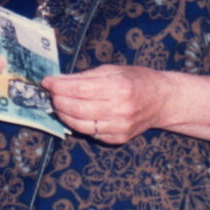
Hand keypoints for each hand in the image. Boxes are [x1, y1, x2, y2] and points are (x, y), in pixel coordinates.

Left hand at [43, 65, 168, 143]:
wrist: (162, 100)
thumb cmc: (138, 80)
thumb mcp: (113, 70)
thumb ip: (85, 76)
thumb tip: (59, 80)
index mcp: (119, 87)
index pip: (79, 89)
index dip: (59, 86)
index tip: (47, 82)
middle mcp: (120, 109)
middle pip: (76, 109)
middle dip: (58, 101)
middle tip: (51, 94)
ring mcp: (119, 127)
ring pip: (79, 125)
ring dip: (63, 114)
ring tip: (59, 104)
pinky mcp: (118, 139)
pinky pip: (90, 133)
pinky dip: (77, 124)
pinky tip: (74, 115)